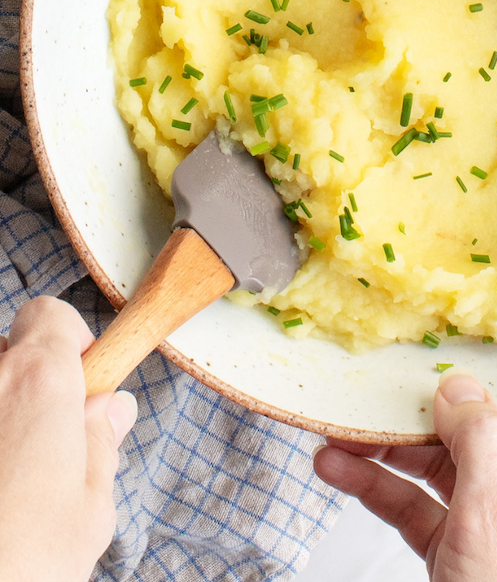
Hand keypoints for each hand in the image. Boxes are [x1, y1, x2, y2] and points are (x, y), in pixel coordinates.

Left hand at [0, 296, 137, 581]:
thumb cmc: (19, 567)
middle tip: (41, 445)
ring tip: (3, 478)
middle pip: (8, 353)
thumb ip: (100, 447)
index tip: (82, 381)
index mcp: (38, 382)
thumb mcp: (88, 512)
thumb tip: (110, 413)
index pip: (50, 315)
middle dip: (27, 387)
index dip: (70, 342)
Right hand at [314, 369, 496, 581]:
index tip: (435, 337)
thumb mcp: (495, 522)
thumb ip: (481, 444)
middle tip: (361, 385)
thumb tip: (459, 383)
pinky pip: (410, 504)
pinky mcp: (453, 548)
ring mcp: (484, 519)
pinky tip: (336, 471)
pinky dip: (373, 486)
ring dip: (379, 447)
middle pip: (461, 426)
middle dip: (408, 407)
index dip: (482, 364)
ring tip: (331, 430)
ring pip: (428, 463)